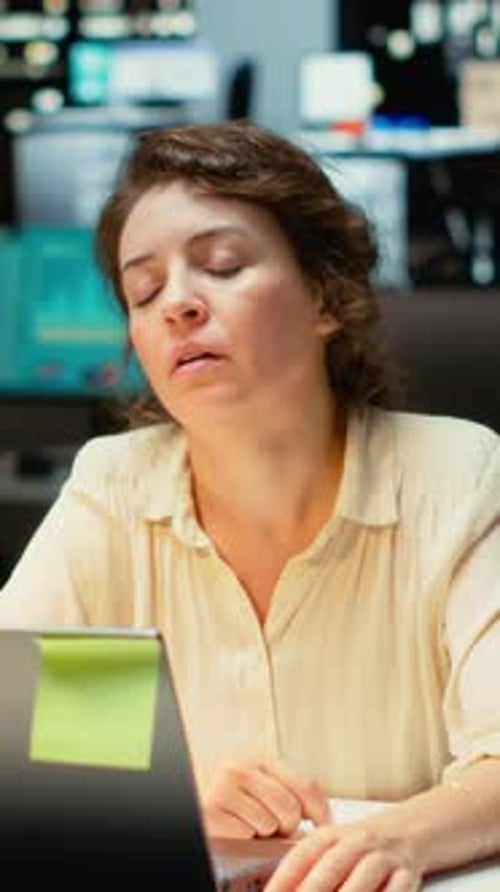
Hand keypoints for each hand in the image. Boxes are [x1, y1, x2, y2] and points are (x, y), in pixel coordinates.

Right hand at [201, 756, 330, 838]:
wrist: (191, 789)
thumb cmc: (231, 791)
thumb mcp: (260, 781)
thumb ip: (287, 789)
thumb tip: (322, 817)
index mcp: (261, 758)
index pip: (305, 784)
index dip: (321, 810)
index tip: (325, 826)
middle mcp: (242, 768)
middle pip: (290, 809)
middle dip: (288, 826)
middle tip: (274, 826)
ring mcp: (224, 789)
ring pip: (269, 825)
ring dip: (263, 833)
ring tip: (250, 823)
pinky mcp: (211, 812)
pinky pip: (245, 835)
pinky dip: (243, 839)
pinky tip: (235, 827)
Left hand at [264, 821, 423, 890]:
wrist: (411, 830)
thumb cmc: (361, 849)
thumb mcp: (332, 850)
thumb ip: (307, 872)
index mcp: (330, 836)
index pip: (302, 855)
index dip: (284, 878)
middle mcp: (356, 843)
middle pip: (331, 867)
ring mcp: (384, 858)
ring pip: (362, 880)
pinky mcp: (408, 874)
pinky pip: (396, 890)